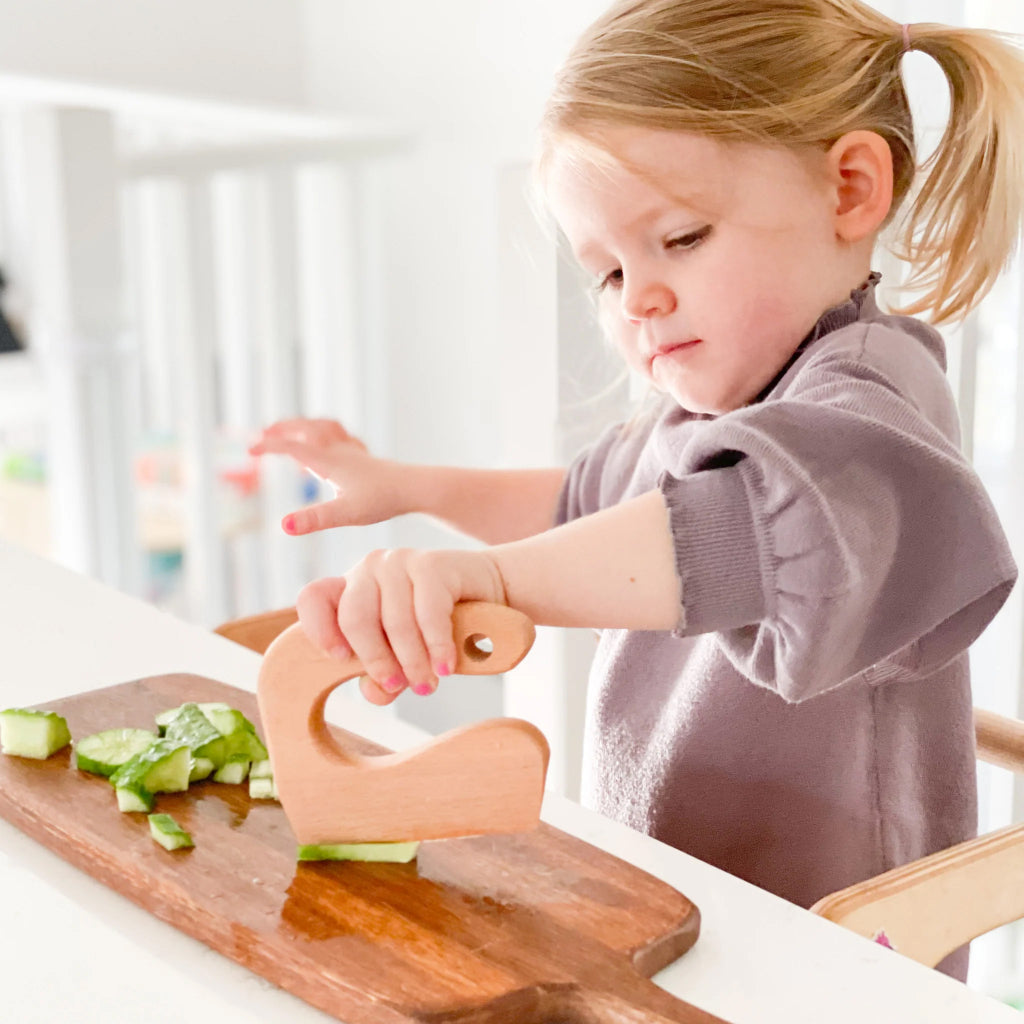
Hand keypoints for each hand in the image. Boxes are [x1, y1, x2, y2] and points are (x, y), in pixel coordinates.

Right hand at [248, 418, 404, 534]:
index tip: (249, 451)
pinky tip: (328, 447)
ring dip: (305, 425)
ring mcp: (353, 452)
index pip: (292, 447)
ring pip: (324, 427)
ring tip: (292, 432)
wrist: (416, 489)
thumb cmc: (383, 501)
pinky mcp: (365, 458)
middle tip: (262, 435)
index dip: (269, 447)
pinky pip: (341, 438)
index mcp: (329, 461)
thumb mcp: (345, 514)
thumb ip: (314, 519)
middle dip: (282, 429)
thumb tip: (283, 526)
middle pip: (306, 429)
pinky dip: (326, 435)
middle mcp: (339, 451)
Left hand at [296, 548, 506, 704]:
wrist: (489, 593)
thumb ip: (384, 676)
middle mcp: (368, 569)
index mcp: (350, 589)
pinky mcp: (432, 564)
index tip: (341, 659)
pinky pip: (429, 613)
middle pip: (354, 618)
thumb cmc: (438, 626)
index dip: (318, 629)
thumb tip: (373, 693)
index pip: (312, 598)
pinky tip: (446, 667)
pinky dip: (437, 646)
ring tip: (429, 684)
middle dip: (376, 660)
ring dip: (413, 661)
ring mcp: (399, 562)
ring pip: (395, 621)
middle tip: (397, 686)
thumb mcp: (405, 655)